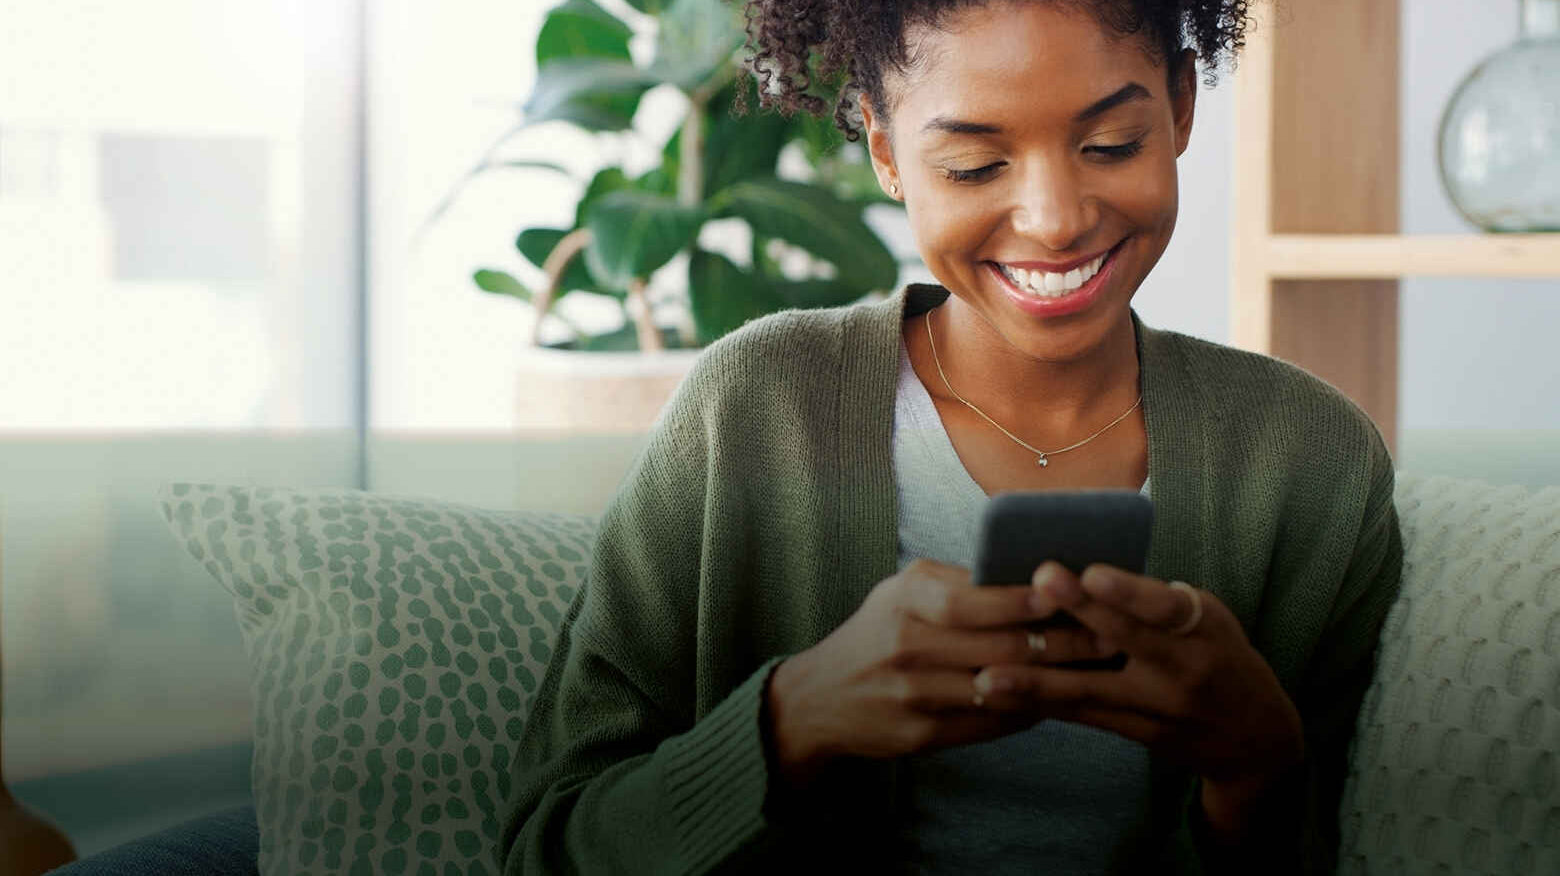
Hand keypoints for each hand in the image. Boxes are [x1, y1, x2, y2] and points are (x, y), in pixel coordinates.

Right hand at [763, 557, 1119, 788]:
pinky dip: (1027, 711)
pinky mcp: (922, 735)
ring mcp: (915, 696)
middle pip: (997, 648)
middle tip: (1108, 635)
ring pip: (1001, 689)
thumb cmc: (877, 633)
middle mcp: (907, 648)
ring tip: (1097, 669)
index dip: (1021, 600)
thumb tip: (1029, 577)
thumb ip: (957, 584)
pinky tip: (1058, 699)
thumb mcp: (902, 593)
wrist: (820, 699)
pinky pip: (989, 724)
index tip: (1068, 592)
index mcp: (904, 603)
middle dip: (1060, 642)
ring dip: (1054, 681)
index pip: (970, 602)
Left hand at [966, 561, 1305, 788]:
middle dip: (1077, 615)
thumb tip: (1083, 567)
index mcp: (1203, 627)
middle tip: (1033, 588)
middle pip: (1124, 642)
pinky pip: (1082, 716)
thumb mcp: (1207, 617)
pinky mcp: (1139, 735)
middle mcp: (1184, 669)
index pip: (1164, 606)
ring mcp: (1160, 709)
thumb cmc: (1220, 653)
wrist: (1256, 737)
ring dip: (1035, 682)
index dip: (1127, 591)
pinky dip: (1040, 703)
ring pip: (1090, 691)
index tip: (1090, 572)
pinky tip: (999, 695)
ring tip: (986, 675)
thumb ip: (1154, 599)